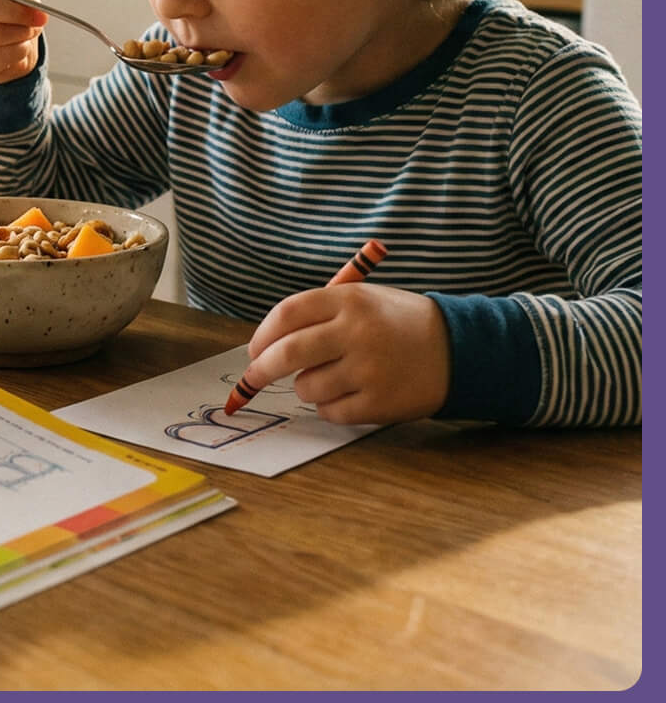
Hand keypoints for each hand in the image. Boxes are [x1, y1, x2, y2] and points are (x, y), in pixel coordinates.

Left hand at [241, 283, 450, 424]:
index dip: (263, 334)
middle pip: (286, 353)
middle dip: (261, 369)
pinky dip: (329, 408)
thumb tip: (264, 347)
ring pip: (307, 387)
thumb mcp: (363, 300)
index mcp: (351, 300)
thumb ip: (318, 316)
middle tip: (253, 377)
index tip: (255, 350)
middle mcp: (358, 332)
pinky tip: (350, 395)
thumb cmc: (397, 324)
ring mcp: (370, 369)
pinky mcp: (380, 402)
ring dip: (307, 387)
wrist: (459, 349)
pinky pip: (330, 412)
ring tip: (332, 378)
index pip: (287, 314)